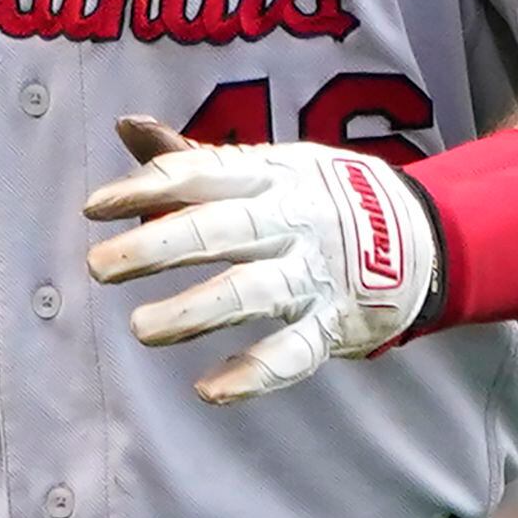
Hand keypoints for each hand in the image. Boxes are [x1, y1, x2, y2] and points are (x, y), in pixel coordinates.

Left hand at [81, 118, 436, 401]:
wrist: (424, 234)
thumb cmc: (317, 198)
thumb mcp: (264, 167)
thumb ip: (191, 158)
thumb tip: (125, 127)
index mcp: (268, 177)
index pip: (199, 176)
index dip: (145, 189)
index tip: (93, 209)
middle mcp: (292, 220)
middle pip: (220, 230)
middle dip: (158, 247)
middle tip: (98, 267)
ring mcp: (316, 273)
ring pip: (251, 293)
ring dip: (195, 311)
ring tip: (141, 329)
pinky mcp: (337, 322)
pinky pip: (295, 350)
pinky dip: (255, 373)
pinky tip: (209, 391)